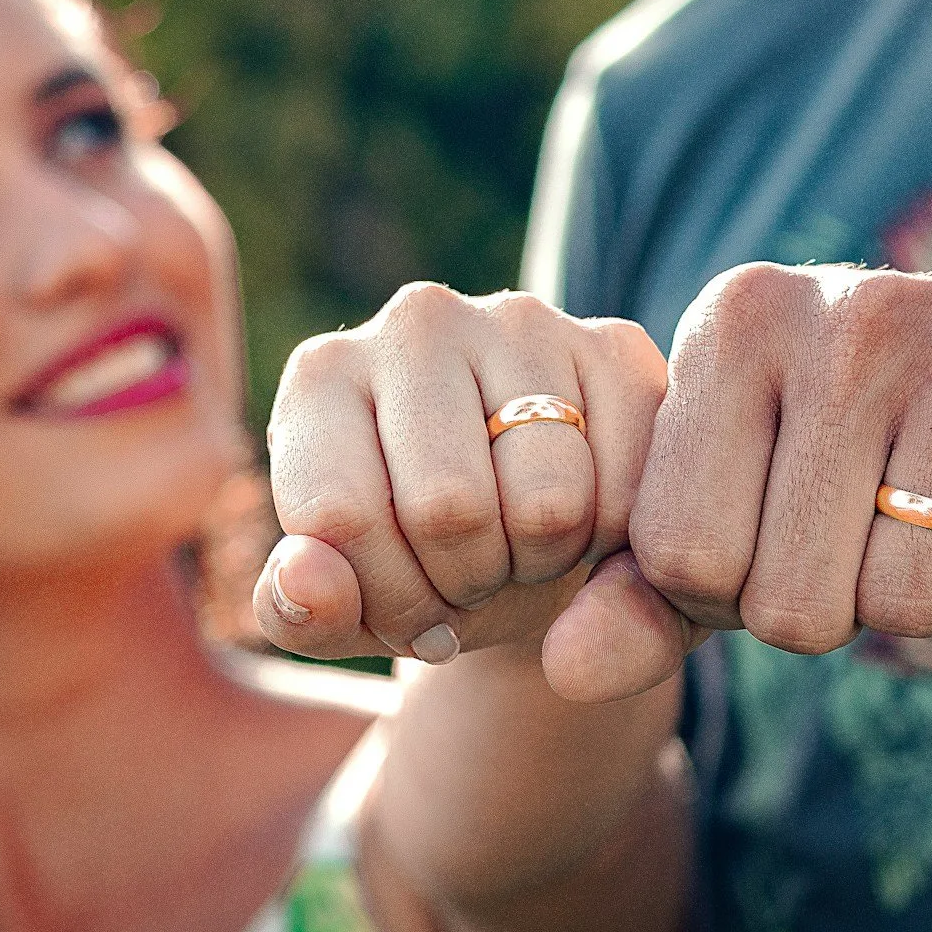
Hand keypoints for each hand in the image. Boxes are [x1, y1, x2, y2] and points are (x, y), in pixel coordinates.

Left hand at [255, 284, 692, 691]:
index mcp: (322, 376)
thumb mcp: (349, 610)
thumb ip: (304, 610)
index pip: (341, 516)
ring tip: (524, 546)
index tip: (408, 607)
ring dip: (543, 564)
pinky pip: (628, 488)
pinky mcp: (614, 342)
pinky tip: (585, 519)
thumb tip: (305, 578)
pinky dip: (611, 540)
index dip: (388, 600)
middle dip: (469, 583)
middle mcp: (416, 321)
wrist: (524, 530)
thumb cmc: (417, 564)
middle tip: (474, 575)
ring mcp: (520, 320)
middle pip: (449, 509)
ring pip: (548, 504)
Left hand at [600, 264, 931, 663]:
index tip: (781, 530)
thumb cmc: (876, 468)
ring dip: (924, 604)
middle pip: (791, 600)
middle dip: (832, 609)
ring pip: (903, 603)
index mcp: (738, 318)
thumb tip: (562, 674)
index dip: (732, 592)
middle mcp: (848, 309)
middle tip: (876, 535)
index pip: (682, 555)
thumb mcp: (744, 508)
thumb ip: (642, 591)